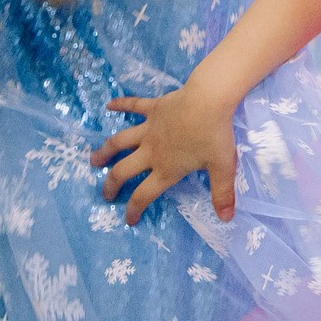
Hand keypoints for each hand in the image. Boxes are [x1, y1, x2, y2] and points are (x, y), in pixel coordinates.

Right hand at [92, 82, 240, 223]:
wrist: (209, 100)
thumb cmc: (215, 135)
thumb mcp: (222, 168)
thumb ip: (222, 194)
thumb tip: (226, 219)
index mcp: (166, 169)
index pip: (144, 195)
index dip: (134, 209)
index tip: (128, 220)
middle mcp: (151, 152)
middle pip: (123, 171)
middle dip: (111, 185)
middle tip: (105, 194)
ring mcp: (149, 129)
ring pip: (119, 142)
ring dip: (105, 151)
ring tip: (94, 160)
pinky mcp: (153, 108)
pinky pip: (133, 106)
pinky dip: (120, 105)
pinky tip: (109, 105)